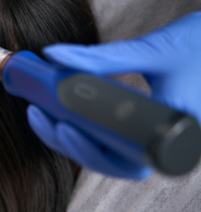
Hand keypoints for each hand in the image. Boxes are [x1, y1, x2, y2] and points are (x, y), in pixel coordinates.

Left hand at [27, 11, 200, 178]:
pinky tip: (66, 110)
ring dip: (76, 136)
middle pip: (109, 160)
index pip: (121, 161)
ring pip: (111, 152)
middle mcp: (167, 145)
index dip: (85, 149)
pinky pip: (116, 137)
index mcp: (174, 136)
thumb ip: (103, 57)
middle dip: (69, 142)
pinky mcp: (152, 127)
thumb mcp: (153, 51)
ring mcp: (158, 138)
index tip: (58, 124)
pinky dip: (90, 127)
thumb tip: (53, 55)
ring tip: (45, 111)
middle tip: (38, 116)